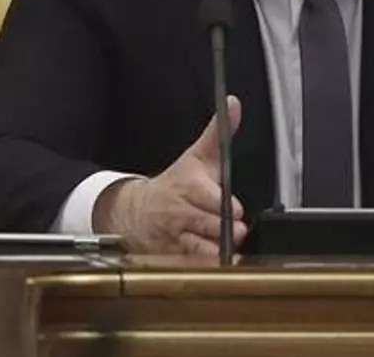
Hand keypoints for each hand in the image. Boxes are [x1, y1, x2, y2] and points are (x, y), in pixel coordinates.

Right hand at [94, 96, 248, 255]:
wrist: (135, 211)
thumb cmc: (175, 184)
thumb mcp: (196, 156)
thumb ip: (217, 133)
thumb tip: (234, 104)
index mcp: (188, 187)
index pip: (207, 197)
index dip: (224, 205)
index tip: (238, 210)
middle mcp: (180, 213)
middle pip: (206, 224)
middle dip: (224, 230)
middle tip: (238, 232)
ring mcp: (175, 237)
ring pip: (198, 249)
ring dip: (215, 252)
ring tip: (229, 252)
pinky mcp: (172, 256)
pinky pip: (190, 266)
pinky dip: (203, 268)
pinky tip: (217, 266)